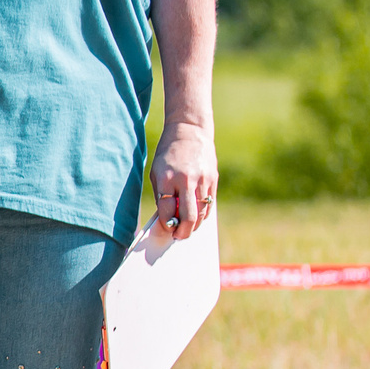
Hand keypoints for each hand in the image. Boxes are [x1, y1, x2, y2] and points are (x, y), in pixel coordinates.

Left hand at [149, 119, 216, 240]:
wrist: (189, 131)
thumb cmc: (168, 154)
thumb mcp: (157, 171)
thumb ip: (163, 194)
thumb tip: (167, 220)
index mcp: (166, 178)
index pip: (168, 210)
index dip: (167, 224)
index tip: (166, 229)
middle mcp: (185, 179)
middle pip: (188, 216)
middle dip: (183, 232)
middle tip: (179, 237)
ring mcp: (202, 179)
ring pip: (201, 213)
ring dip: (195, 225)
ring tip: (188, 229)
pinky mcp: (213, 179)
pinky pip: (210, 204)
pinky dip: (204, 214)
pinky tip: (198, 217)